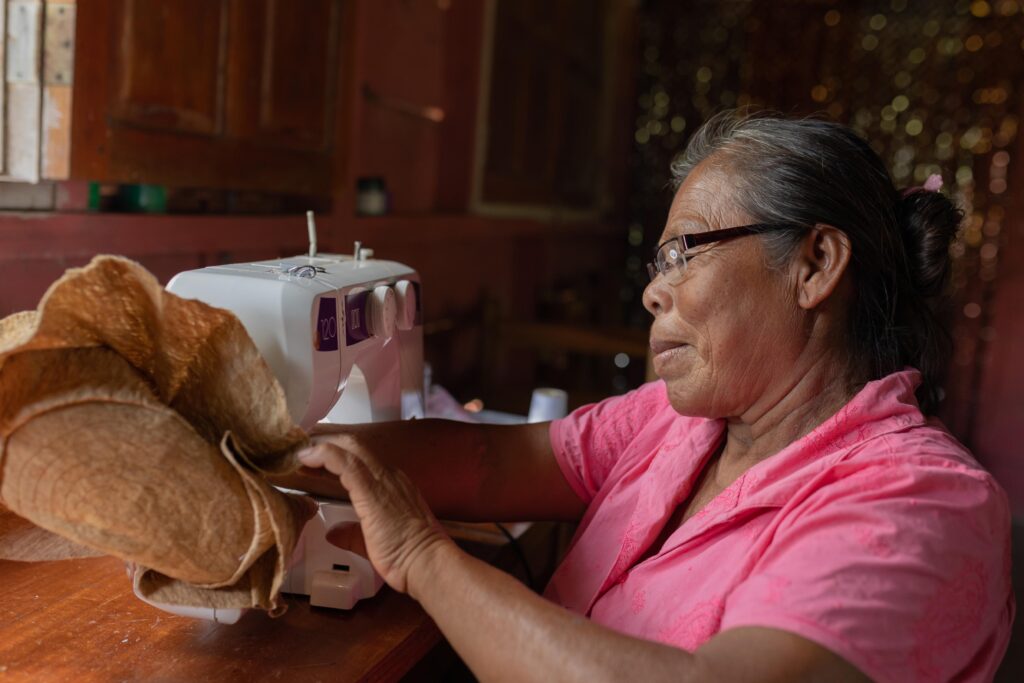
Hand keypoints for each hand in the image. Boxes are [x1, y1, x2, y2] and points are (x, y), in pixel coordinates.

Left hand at [296, 441, 452, 594]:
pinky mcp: (372, 489)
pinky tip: (306, 458)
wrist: (426, 561)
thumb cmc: (406, 556)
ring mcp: (382, 479)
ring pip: (349, 448)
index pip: (359, 460)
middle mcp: (388, 475)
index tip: (310, 460)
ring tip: (297, 451)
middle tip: (299, 450)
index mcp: (391, 485)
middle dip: (325, 443)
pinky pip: (345, 462)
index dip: (333, 456)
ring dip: (320, 446)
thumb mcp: (374, 542)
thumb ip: (352, 534)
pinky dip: (324, 455)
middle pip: (353, 446)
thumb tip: (333, 532)